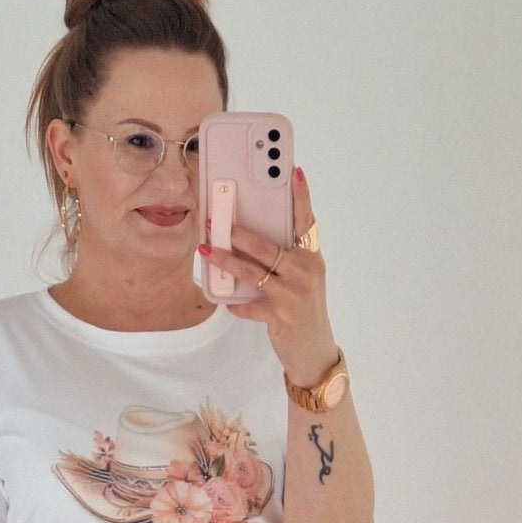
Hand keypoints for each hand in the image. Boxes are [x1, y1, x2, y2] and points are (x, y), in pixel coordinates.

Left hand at [198, 166, 338, 386]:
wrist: (315, 351)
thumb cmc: (304, 310)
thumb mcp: (303, 279)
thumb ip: (286, 258)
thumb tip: (250, 238)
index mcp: (312, 257)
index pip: (306, 221)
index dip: (300, 196)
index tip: (293, 171)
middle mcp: (306, 271)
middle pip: (268, 246)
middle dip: (239, 233)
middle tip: (216, 221)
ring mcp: (294, 294)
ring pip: (253, 272)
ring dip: (227, 260)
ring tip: (207, 250)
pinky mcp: (282, 316)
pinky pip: (251, 306)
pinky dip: (236, 305)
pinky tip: (225, 302)